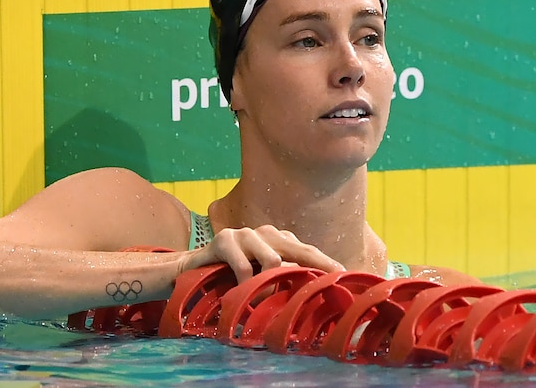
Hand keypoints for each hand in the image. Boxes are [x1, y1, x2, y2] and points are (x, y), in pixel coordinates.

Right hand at [177, 225, 344, 283]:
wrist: (190, 269)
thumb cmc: (230, 277)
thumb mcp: (261, 276)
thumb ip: (284, 280)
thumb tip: (313, 296)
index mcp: (279, 239)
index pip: (308, 251)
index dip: (326, 263)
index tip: (345, 276)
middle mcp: (266, 233)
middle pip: (299, 250)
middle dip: (317, 267)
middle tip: (331, 283)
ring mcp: (245, 234)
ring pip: (272, 259)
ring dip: (273, 284)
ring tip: (272, 302)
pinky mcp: (224, 239)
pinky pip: (244, 266)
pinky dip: (247, 284)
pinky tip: (243, 295)